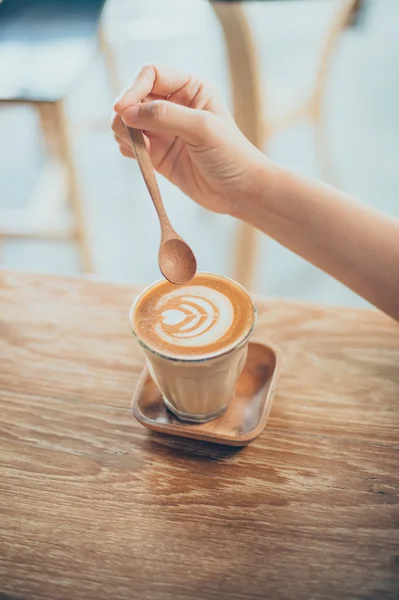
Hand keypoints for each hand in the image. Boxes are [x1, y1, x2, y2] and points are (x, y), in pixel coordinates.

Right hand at [111, 64, 265, 214]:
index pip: (150, 75)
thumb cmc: (230, 155)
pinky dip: (127, 148)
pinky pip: (131, 145)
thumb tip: (127, 112)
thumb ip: (165, 116)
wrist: (240, 192)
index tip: (121, 110)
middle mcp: (175, 105)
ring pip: (128, 122)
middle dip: (124, 113)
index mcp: (190, 88)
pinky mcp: (158, 154)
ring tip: (136, 147)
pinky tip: (138, 157)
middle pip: (134, 97)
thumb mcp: (202, 129)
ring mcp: (164, 131)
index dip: (133, 89)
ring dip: (123, 131)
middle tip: (124, 132)